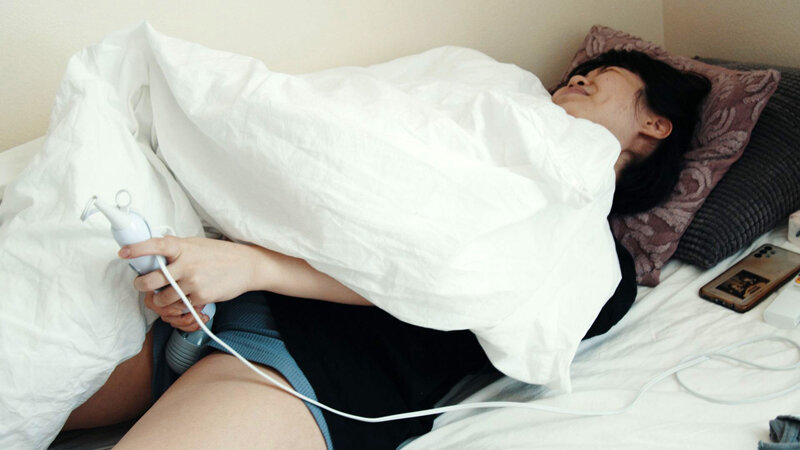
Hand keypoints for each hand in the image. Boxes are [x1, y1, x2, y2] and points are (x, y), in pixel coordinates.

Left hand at [119, 236, 256, 329]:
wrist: (246, 266)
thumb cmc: (219, 254)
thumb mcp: (196, 244)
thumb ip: (175, 248)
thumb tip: (153, 251)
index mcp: (183, 247)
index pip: (155, 246)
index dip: (137, 249)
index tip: (123, 253)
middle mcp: (186, 264)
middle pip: (150, 280)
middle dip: (141, 285)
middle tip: (141, 285)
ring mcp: (193, 281)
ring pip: (163, 298)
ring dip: (160, 300)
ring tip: (166, 295)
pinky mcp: (201, 296)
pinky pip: (181, 306)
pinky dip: (180, 305)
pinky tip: (187, 297)